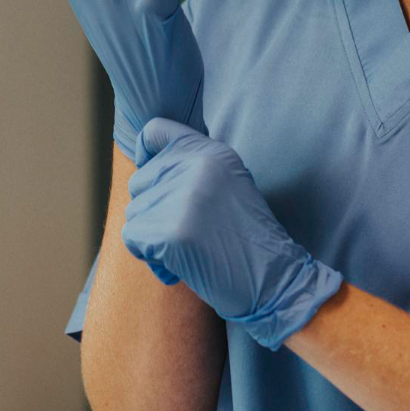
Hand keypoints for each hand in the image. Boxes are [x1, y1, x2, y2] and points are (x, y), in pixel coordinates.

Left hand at [120, 118, 342, 349]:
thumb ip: (190, 169)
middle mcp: (196, 166)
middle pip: (139, 182)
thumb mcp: (228, 184)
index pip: (155, 130)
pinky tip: (179, 266)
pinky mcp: (171, 231)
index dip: (146, 154)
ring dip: (152, 238)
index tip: (155, 180)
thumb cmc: (246, 239)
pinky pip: (133, 239)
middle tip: (187, 232)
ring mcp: (183, 198)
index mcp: (211, 152)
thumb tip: (142, 166)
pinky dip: (150, 257)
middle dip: (153, 211)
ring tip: (190, 249)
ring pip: (134, 213)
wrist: (276, 280)